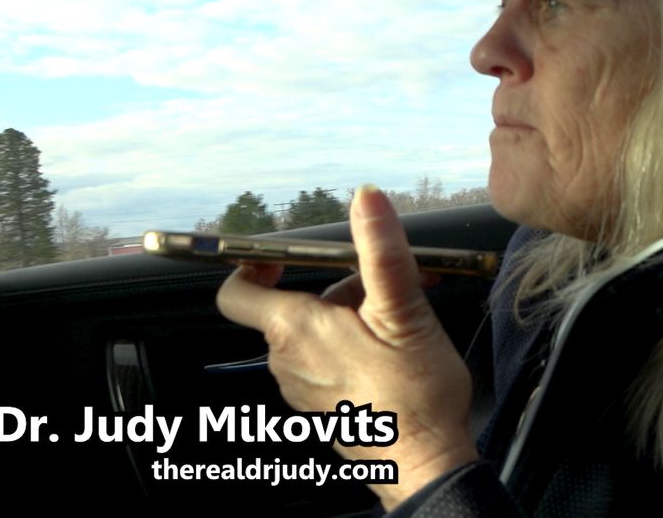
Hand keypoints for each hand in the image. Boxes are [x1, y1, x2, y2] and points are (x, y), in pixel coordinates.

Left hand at [216, 184, 477, 508]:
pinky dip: (351, 347)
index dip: (252, 264)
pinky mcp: (322, 408)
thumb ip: (381, 250)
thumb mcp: (404, 310)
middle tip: (384, 288)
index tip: (285, 256)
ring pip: (311, 336)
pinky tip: (393, 353)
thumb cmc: (415, 393)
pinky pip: (324, 363)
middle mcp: (286, 362)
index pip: (236, 291)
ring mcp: (302, 389)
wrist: (426, 464)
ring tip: (398, 322)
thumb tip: (367, 199)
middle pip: (291, 307)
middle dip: (335, 289)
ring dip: (348, 318)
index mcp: (295, 330)